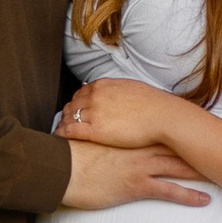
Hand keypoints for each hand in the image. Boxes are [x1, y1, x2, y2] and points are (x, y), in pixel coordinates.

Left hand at [58, 79, 181, 151]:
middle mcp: (95, 96)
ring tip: (60, 130)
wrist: (162, 116)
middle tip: (64, 122)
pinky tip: (59, 137)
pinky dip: (62, 133)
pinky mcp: (94, 130)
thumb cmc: (153, 104)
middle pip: (72, 104)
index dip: (77, 103)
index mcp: (103, 85)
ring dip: (63, 123)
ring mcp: (93, 112)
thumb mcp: (131, 88)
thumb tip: (112, 91)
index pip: (81, 93)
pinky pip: (70, 130)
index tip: (75, 110)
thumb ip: (116, 90)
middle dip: (67, 113)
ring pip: (69, 117)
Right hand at [63, 139, 211, 211]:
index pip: (164, 131)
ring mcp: (141, 167)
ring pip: (179, 167)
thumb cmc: (73, 155)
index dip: (184, 132)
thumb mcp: (95, 140)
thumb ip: (109, 135)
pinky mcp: (138, 186)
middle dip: (200, 149)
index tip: (202, 130)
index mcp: (131, 137)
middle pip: (178, 147)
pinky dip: (189, 196)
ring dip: (201, 171)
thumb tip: (115, 132)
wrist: (63, 168)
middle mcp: (141, 149)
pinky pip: (169, 192)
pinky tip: (204, 200)